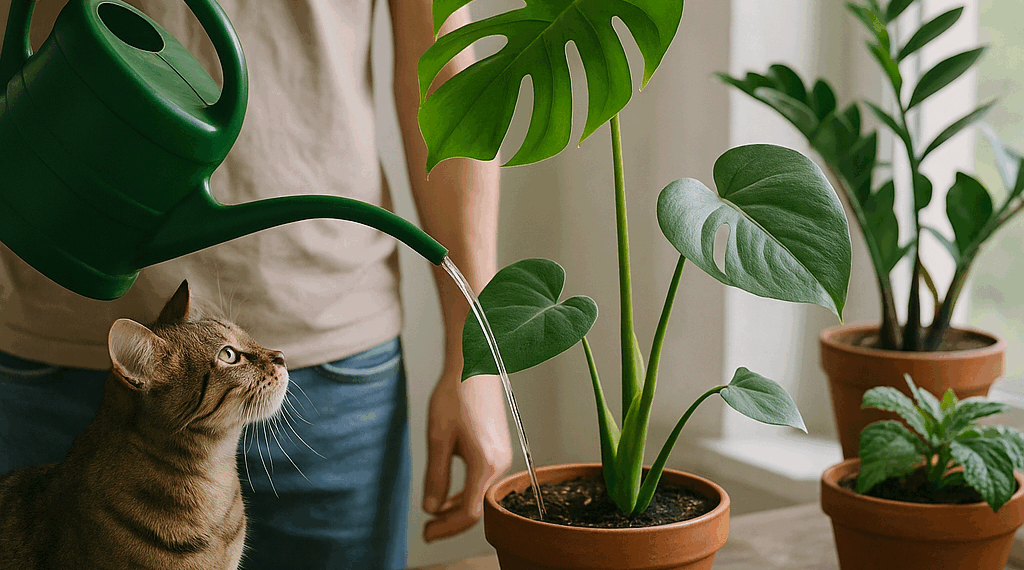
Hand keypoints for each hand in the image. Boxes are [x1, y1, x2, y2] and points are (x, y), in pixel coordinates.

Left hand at [422, 367, 511, 541]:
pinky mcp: (499, 450)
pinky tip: (449, 494)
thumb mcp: (438, 439)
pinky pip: (484, 481)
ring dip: (458, 507)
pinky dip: (466, 492)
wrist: (475, 368)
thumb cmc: (456, 396)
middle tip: (427, 529)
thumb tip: (432, 509)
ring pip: (480, 494)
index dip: (446, 528)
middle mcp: (500, 464)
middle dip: (451, 521)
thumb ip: (436, 477)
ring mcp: (502, 457)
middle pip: (477, 507)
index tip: (426, 533)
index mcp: (485, 463)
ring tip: (434, 513)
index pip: (468, 513)